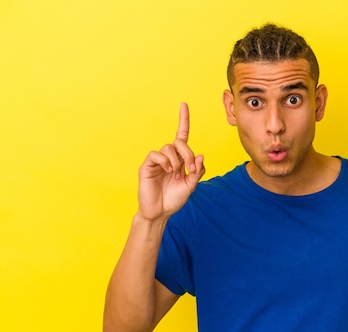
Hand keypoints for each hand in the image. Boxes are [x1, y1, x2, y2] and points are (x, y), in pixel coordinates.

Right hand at [137, 103, 205, 220]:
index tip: (184, 105)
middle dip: (188, 154)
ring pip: (169, 148)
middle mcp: (168, 156)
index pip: (182, 135)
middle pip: (179, 142)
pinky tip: (167, 171)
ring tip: (176, 174)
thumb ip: (197, 171)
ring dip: (177, 161)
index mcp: (179, 158)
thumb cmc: (174, 198)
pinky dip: (165, 161)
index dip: (183, 120)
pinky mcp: (147, 166)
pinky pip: (156, 154)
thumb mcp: (192, 185)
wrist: (160, 212)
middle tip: (190, 169)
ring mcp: (157, 161)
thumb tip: (200, 155)